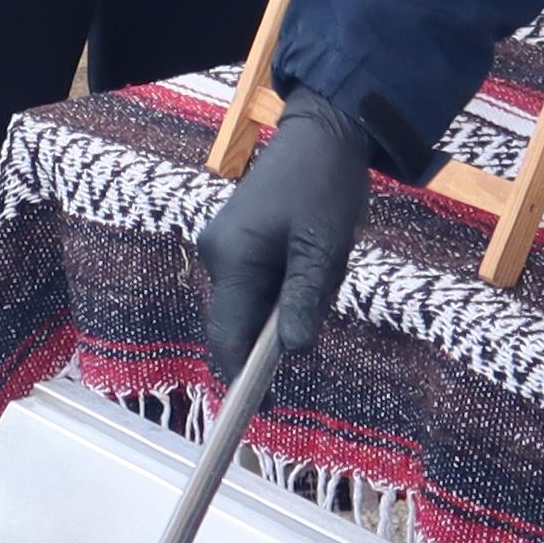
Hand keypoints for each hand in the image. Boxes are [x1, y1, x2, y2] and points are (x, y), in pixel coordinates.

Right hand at [206, 89, 375, 372]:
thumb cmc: (325, 185)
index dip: (243, 378)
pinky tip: (314, 263)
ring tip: (326, 270)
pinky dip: (284, 289)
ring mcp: (224, 246)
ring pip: (252, 304)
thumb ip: (305, 299)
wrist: (322, 131)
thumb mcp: (324, 247)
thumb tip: (292, 352)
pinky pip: (257, 283)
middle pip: (238, 323)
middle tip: (319, 319)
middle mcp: (217, 254)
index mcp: (233, 257)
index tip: (264, 411)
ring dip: (286, 308)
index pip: (228, 336)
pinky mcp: (238, 240)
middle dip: (275, 335)